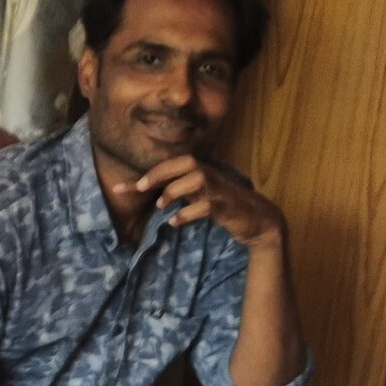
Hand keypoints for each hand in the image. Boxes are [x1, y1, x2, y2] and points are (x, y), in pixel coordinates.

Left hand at [136, 155, 283, 248]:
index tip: (125, 187)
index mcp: (202, 171)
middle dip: (160, 173)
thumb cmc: (224, 206)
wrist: (260, 220)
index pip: (174, 164)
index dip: (150, 172)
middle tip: (141, 188)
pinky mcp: (228, 207)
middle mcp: (211, 175)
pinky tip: (175, 222)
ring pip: (198, 179)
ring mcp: (220, 190)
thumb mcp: (199, 195)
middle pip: (186, 163)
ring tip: (161, 205)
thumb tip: (149, 192)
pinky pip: (208, 206)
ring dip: (175, 191)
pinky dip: (189, 213)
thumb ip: (178, 191)